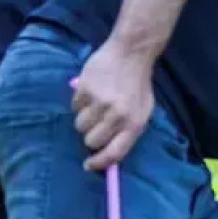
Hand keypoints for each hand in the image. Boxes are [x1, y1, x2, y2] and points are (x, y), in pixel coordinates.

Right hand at [71, 39, 155, 171]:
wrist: (131, 53)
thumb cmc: (137, 85)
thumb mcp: (143, 111)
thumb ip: (128, 133)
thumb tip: (108, 156)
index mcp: (135, 123)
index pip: (114, 153)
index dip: (100, 163)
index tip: (89, 165)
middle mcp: (117, 115)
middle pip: (91, 141)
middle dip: (91, 137)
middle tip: (97, 125)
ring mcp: (100, 102)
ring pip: (80, 126)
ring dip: (85, 120)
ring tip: (95, 106)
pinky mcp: (84, 89)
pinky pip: (74, 108)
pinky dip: (80, 104)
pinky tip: (91, 93)